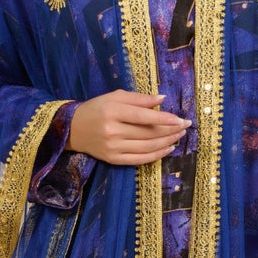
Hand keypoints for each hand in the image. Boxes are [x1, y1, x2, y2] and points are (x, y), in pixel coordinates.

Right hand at [69, 90, 188, 164]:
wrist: (72, 129)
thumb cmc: (96, 109)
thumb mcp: (114, 97)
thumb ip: (138, 98)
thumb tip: (162, 99)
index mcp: (112, 112)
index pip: (143, 117)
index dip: (164, 119)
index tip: (180, 119)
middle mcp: (112, 131)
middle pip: (148, 133)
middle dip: (170, 130)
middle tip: (185, 126)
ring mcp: (113, 148)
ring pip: (147, 147)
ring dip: (167, 142)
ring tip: (179, 136)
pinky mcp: (113, 159)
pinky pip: (140, 160)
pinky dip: (157, 155)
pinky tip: (168, 149)